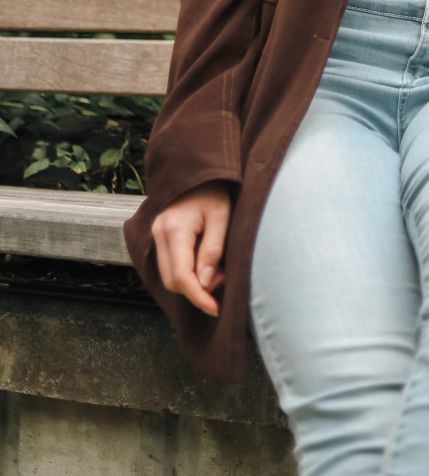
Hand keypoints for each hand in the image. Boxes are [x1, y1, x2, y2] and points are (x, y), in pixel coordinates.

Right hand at [150, 181, 232, 316]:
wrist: (198, 169)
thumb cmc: (214, 191)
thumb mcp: (221, 217)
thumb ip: (212, 250)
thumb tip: (205, 284)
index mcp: (174, 229)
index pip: (181, 276)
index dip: (198, 297)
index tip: (216, 309)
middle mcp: (158, 234)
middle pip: (172, 280)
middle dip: (196, 290)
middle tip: (222, 281)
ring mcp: (155, 234)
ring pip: (168, 275)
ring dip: (191, 282)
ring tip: (216, 271)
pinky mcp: (158, 235)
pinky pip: (167, 264)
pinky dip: (184, 272)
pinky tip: (203, 265)